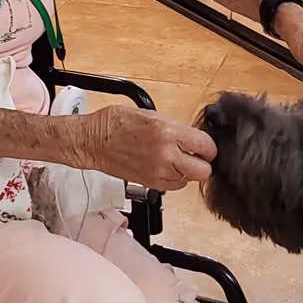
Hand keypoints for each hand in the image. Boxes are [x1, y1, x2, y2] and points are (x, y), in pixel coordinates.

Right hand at [66, 105, 214, 190]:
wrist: (93, 142)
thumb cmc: (116, 123)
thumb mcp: (152, 116)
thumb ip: (176, 129)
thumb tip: (194, 138)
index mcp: (168, 133)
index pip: (207, 147)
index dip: (208, 147)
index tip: (204, 145)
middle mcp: (166, 155)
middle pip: (204, 171)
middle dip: (203, 163)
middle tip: (196, 155)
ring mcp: (158, 173)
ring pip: (190, 180)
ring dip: (188, 171)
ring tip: (176, 160)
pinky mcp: (150, 184)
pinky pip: (174, 186)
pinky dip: (174, 179)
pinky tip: (165, 167)